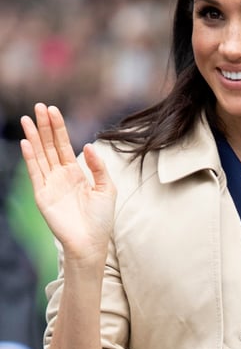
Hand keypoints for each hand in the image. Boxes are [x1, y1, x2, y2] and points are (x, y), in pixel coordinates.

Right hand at [20, 103, 115, 265]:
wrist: (91, 242)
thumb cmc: (101, 218)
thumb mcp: (106, 188)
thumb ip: (98, 167)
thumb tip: (88, 145)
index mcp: (76, 173)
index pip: (64, 145)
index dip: (58, 128)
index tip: (53, 110)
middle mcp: (60, 176)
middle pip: (49, 146)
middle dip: (44, 126)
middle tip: (39, 106)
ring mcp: (50, 184)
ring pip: (40, 155)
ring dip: (34, 137)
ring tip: (27, 119)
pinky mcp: (42, 195)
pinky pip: (35, 173)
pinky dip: (30, 158)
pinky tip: (26, 143)